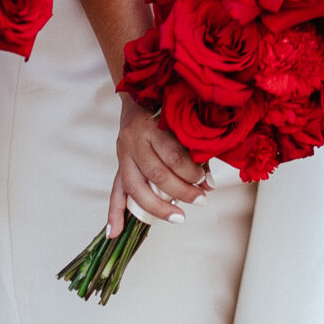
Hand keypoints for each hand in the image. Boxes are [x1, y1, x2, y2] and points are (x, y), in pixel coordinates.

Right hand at [108, 95, 208, 230]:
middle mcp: (133, 140)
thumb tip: (209, 184)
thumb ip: (194, 151)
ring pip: (136, 187)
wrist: (137, 91)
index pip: (172, 156)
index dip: (192, 172)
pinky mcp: (119, 163)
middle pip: (156, 174)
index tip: (207, 181)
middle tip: (201, 200)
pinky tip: (114, 232)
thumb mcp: (180, 121)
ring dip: (157, 207)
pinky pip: (115, 191)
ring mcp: (123, 153)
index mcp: (151, 126)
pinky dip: (114, 212)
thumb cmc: (165, 105)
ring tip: (178, 217)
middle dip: (181, 191)